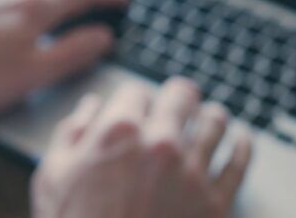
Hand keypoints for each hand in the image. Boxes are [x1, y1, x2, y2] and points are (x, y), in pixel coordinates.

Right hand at [32, 78, 252, 217]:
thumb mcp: (52, 177)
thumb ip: (71, 133)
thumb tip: (90, 108)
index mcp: (118, 131)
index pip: (137, 90)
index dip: (136, 99)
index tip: (138, 109)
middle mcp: (160, 144)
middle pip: (182, 95)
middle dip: (178, 97)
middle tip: (180, 102)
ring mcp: (192, 173)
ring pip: (215, 122)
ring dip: (211, 116)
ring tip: (211, 117)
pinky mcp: (215, 204)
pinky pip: (240, 163)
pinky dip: (243, 145)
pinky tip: (241, 139)